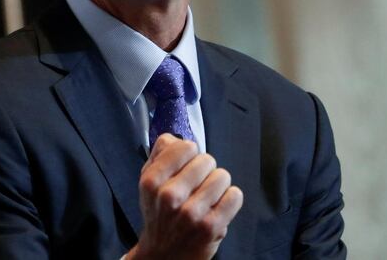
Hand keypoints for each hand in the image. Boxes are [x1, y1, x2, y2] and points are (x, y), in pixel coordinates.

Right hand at [127, 134, 243, 259]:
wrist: (163, 256)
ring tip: (205, 200)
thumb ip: (161, 154)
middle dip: (204, 171)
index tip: (185, 168)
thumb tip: (176, 138)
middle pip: (208, 160)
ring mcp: (192, 213)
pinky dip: (230, 200)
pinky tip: (217, 209)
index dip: (189, 155)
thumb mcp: (150, 183)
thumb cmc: (160, 214)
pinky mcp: (212, 226)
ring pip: (223, 176)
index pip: (187, 146)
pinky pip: (235, 195)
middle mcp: (170, 196)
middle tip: (195, 188)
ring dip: (217, 186)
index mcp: (152, 181)